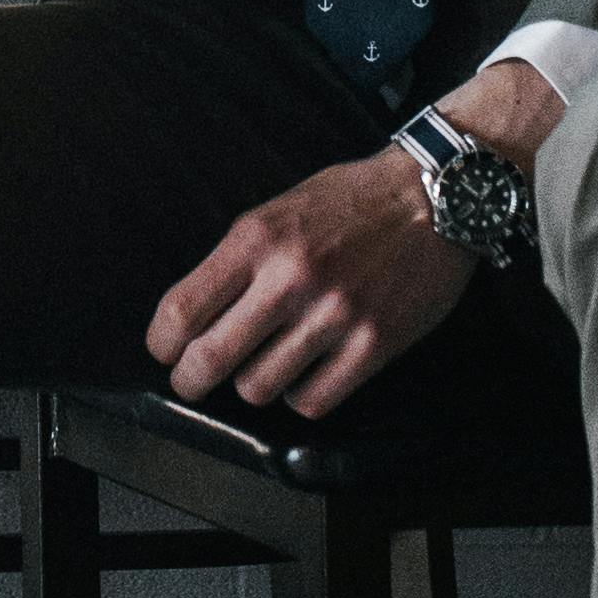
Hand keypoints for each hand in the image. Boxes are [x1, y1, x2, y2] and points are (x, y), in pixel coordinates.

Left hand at [146, 143, 473, 419]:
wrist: (434, 196)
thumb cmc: (353, 202)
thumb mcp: (280, 209)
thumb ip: (238, 259)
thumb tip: (195, 317)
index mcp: (258, 239)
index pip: (182, 310)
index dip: (163, 344)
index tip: (166, 351)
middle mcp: (291, 277)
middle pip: (210, 360)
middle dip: (191, 380)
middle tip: (194, 382)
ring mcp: (334, 315)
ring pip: (258, 387)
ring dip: (255, 383)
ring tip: (267, 365)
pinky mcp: (373, 344)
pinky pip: (312, 401)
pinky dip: (300, 396)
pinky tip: (307, 374)